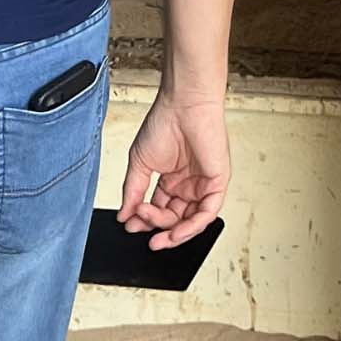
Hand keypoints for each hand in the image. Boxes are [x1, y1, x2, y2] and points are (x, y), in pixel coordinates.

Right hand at [119, 95, 228, 250]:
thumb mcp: (140, 162)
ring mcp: (203, 184)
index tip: (131, 224)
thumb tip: (124, 215)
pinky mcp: (217, 183)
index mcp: (171, 179)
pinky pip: (207, 213)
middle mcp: (188, 183)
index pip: (159, 209)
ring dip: (174, 233)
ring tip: (157, 236)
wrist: (183, 105)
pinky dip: (192, 227)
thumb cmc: (165, 122)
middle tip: (142, 230)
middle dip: (157, 227)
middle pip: (174, 218)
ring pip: (191, 221)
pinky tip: (176, 232)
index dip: (146, 220)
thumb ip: (133, 191)